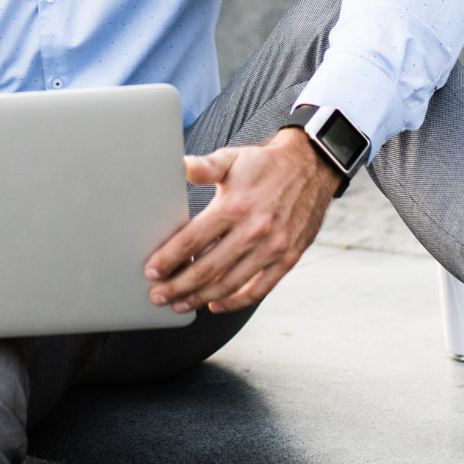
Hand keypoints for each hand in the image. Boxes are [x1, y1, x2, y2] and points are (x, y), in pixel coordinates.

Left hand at [143, 126, 335, 314]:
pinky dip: (236, 301)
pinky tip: (215, 305)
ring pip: (230, 283)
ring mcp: (273, 247)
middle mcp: (254, 230)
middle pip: (207, 268)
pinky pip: (259, 289)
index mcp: (235, 206)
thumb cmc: (264, 164)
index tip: (151, 272)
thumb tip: (181, 166)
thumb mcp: (232, 158)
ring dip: (200, 298)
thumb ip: (205, 166)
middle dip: (178, 286)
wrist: (312, 166)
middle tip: (157, 296)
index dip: (169, 258)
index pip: (193, 240)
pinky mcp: (288, 258)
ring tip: (180, 304)